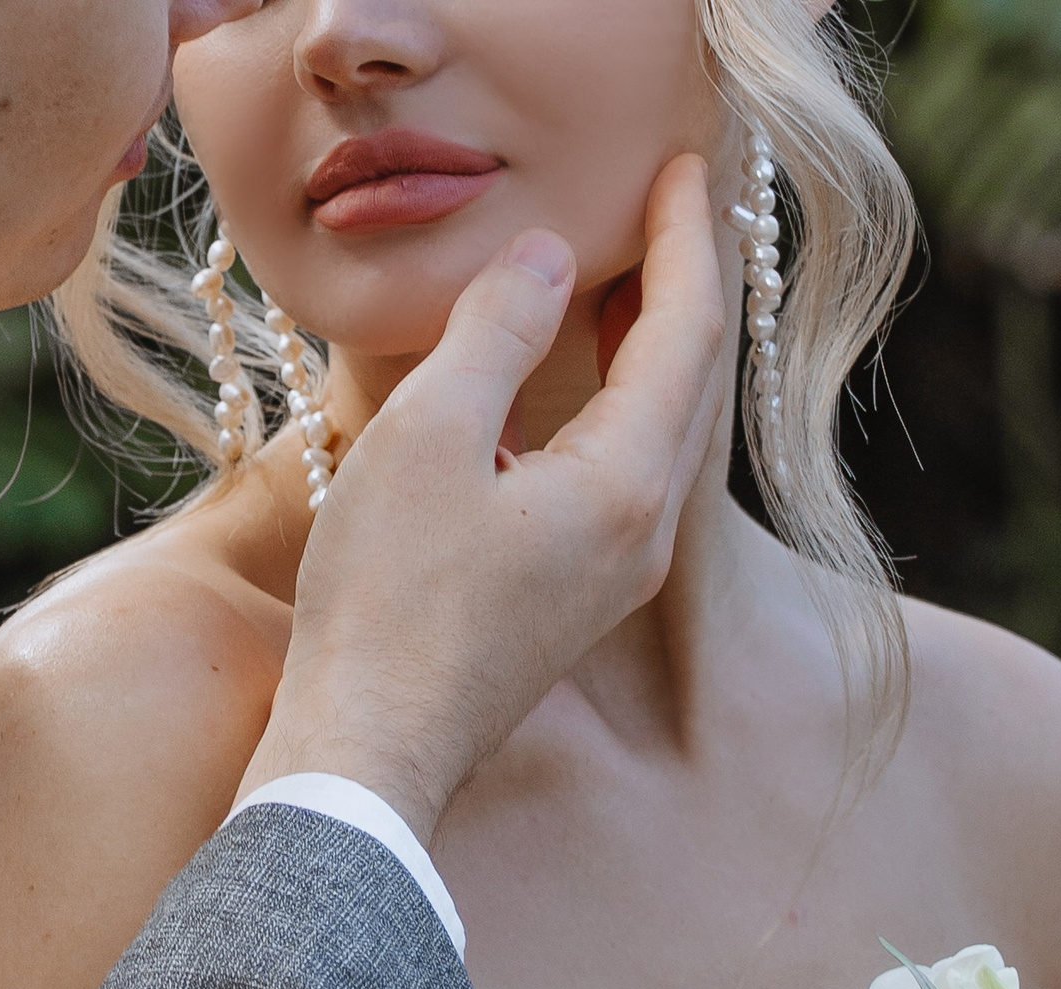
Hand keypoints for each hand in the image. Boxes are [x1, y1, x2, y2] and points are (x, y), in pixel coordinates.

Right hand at [241, 155, 729, 840]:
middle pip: (691, 384)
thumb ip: (494, 331)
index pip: (685, 331)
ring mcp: (612, 579)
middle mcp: (641, 535)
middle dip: (685, 286)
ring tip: (627, 277)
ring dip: (652, 350)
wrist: (369, 750)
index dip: (685, 240)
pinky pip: (623, 479)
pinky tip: (573, 387)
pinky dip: (615, 410)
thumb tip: (544, 257)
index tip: (678, 166)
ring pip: (659, 436)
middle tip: (668, 207)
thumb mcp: (429, 437)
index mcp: (624, 485)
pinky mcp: (573, 605)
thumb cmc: (388, 603)